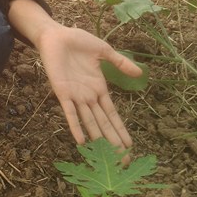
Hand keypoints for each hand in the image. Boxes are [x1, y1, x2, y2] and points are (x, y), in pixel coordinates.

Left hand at [36, 24, 141, 148]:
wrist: (56, 34)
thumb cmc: (78, 41)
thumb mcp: (104, 51)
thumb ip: (120, 63)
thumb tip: (140, 73)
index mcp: (98, 88)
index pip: (112, 114)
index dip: (120, 129)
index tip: (129, 146)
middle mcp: (88, 96)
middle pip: (103, 123)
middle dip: (113, 142)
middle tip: (123, 161)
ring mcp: (75, 96)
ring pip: (89, 122)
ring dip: (97, 138)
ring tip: (107, 156)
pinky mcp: (62, 92)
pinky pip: (69, 112)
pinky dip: (75, 126)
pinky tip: (81, 141)